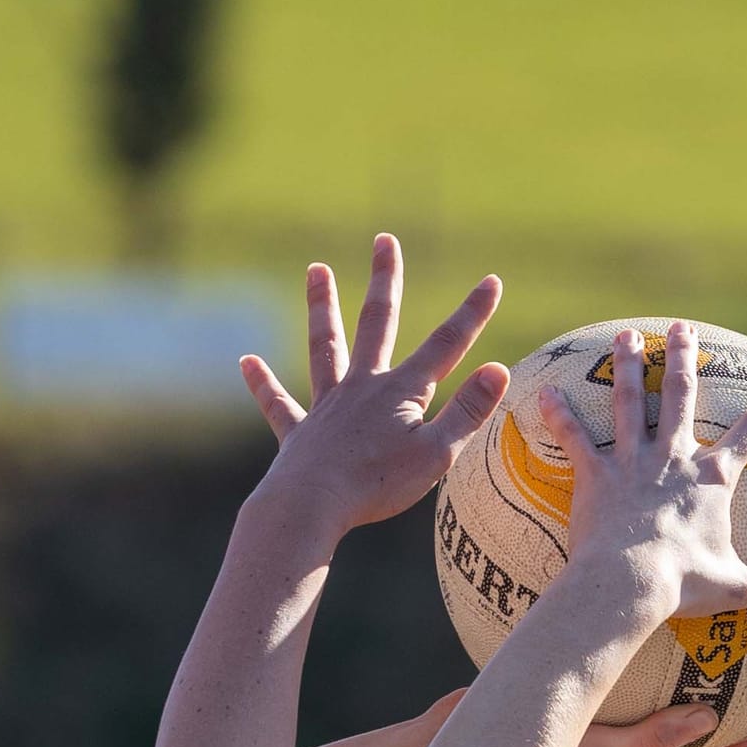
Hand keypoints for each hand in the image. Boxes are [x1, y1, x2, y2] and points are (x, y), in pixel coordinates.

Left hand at [242, 236, 508, 544]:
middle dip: (385, 280)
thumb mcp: (436, 453)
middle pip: (375, 323)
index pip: (445, 346)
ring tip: (317, 270)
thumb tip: (499, 369)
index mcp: (400, 393)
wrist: (311, 505)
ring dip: (323, 306)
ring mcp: (326, 406)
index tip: (491, 281)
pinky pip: (278, 404)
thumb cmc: (377, 486)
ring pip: (324, 347)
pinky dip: (262, 383)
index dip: (472, 315)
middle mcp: (361, 387)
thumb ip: (467, 411)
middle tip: (384, 241)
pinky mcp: (299, 433)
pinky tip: (247, 361)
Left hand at [537, 321, 746, 625]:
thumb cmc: (682, 584)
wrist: (628, 584)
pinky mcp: (595, 476)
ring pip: (629, 402)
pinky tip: (545, 392)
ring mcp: (631, 462)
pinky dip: (559, 416)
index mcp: (711, 479)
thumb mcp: (735, 589)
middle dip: (684, 357)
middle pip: (681, 395)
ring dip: (628, 367)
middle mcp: (673, 458)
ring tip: (625, 337)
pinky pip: (574, 439)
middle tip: (681, 328)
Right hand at [562, 702, 746, 746]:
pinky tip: (637, 680)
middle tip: (739, 702)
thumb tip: (709, 721)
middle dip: (705, 731)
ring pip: (643, 735)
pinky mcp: (570, 733)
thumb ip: (651, 737)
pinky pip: (619, 718)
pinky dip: (639, 703)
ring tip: (697, 686)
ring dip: (671, 715)